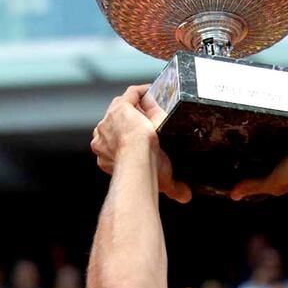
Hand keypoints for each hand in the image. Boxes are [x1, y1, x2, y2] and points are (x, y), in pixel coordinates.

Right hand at [91, 85, 190, 202]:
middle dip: (133, 121)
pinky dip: (142, 92)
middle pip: (118, 122)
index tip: (146, 138)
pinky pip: (131, 94)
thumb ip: (173, 188)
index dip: (130, 138)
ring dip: (138, 106)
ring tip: (154, 105)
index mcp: (105, 152)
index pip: (116, 140)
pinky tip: (154, 91)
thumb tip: (186, 197)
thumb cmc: (144, 174)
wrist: (138, 160)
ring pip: (123, 108)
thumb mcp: (161, 182)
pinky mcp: (120, 107)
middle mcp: (102, 136)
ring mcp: (109, 121)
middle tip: (151, 121)